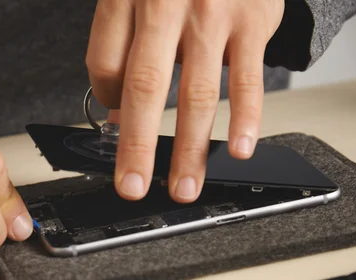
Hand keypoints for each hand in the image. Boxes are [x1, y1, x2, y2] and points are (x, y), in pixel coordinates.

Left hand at [86, 0, 284, 201]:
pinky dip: (246, 118)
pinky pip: (248, 79)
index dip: (105, 102)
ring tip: (183, 186)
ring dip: (189, 148)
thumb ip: (124, 42)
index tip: (113, 125)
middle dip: (137, 146)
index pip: (104, 64)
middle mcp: (165, 5)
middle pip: (144, 87)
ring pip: (196, 94)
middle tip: (132, 186)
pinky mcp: (251, 22)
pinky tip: (238, 149)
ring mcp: (212, 15)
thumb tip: (118, 106)